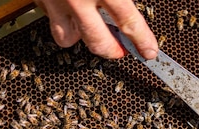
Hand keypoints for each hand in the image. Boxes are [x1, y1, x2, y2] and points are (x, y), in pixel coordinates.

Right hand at [34, 0, 157, 59]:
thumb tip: (128, 14)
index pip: (128, 22)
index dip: (142, 41)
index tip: (149, 52)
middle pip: (98, 44)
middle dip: (112, 51)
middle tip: (121, 49)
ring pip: (67, 38)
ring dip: (80, 36)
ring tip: (90, 23)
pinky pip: (49, 18)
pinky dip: (60, 17)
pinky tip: (68, 6)